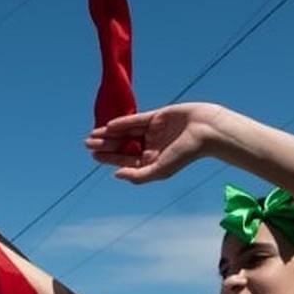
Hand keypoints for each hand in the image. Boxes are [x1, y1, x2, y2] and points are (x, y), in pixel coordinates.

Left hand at [85, 103, 224, 183]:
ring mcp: (154, 132)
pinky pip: (136, 120)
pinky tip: (109, 125)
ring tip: (92, 134)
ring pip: (127, 133)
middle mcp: (151, 147)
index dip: (109, 158)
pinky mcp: (158, 117)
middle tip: (86, 143)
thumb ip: (138, 176)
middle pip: (123, 146)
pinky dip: (123, 122)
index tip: (93, 155)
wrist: (207, 130)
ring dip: (110, 134)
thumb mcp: (159, 170)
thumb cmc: (186, 153)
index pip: (125, 160)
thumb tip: (115, 175)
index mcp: (152, 161)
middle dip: (105, 145)